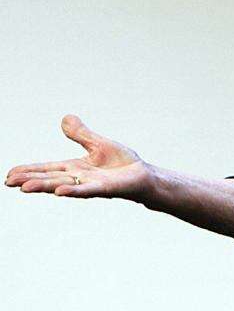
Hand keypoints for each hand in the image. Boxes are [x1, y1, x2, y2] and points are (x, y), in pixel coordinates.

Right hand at [5, 114, 153, 201]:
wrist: (143, 175)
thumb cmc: (122, 163)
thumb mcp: (98, 144)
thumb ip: (81, 134)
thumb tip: (65, 118)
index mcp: (75, 168)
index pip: (48, 169)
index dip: (30, 172)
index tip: (9, 175)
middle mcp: (79, 179)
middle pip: (50, 179)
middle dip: (30, 180)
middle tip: (9, 182)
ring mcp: (90, 185)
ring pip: (63, 186)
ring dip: (45, 187)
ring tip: (25, 188)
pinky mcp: (105, 189)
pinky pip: (86, 190)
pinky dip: (73, 191)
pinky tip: (59, 192)